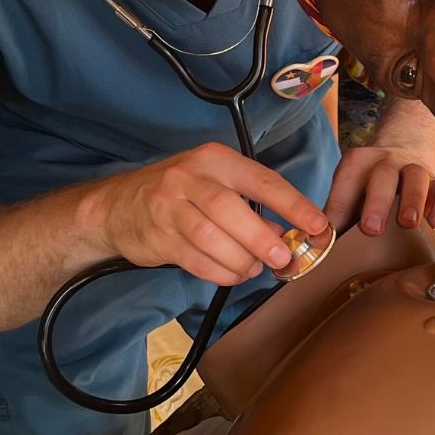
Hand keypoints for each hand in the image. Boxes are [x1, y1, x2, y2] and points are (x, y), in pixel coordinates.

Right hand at [84, 142, 329, 284]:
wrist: (115, 207)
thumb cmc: (178, 194)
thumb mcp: (215, 186)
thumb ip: (250, 206)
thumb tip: (284, 234)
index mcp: (215, 160)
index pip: (263, 181)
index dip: (294, 205)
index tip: (318, 225)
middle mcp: (190, 178)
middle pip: (231, 210)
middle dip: (262, 239)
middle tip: (283, 259)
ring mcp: (170, 207)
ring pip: (212, 238)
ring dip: (240, 260)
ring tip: (253, 269)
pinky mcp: (159, 236)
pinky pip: (196, 260)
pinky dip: (220, 272)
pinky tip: (232, 274)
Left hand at [326, 118, 434, 234]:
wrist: (402, 155)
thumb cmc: (369, 186)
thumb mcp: (348, 193)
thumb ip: (334, 216)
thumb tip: (314, 247)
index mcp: (357, 164)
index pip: (347, 180)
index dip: (340, 204)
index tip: (334, 231)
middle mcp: (386, 163)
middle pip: (382, 176)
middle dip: (377, 201)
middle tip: (372, 228)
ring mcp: (413, 170)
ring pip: (416, 177)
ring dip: (412, 200)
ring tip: (409, 224)